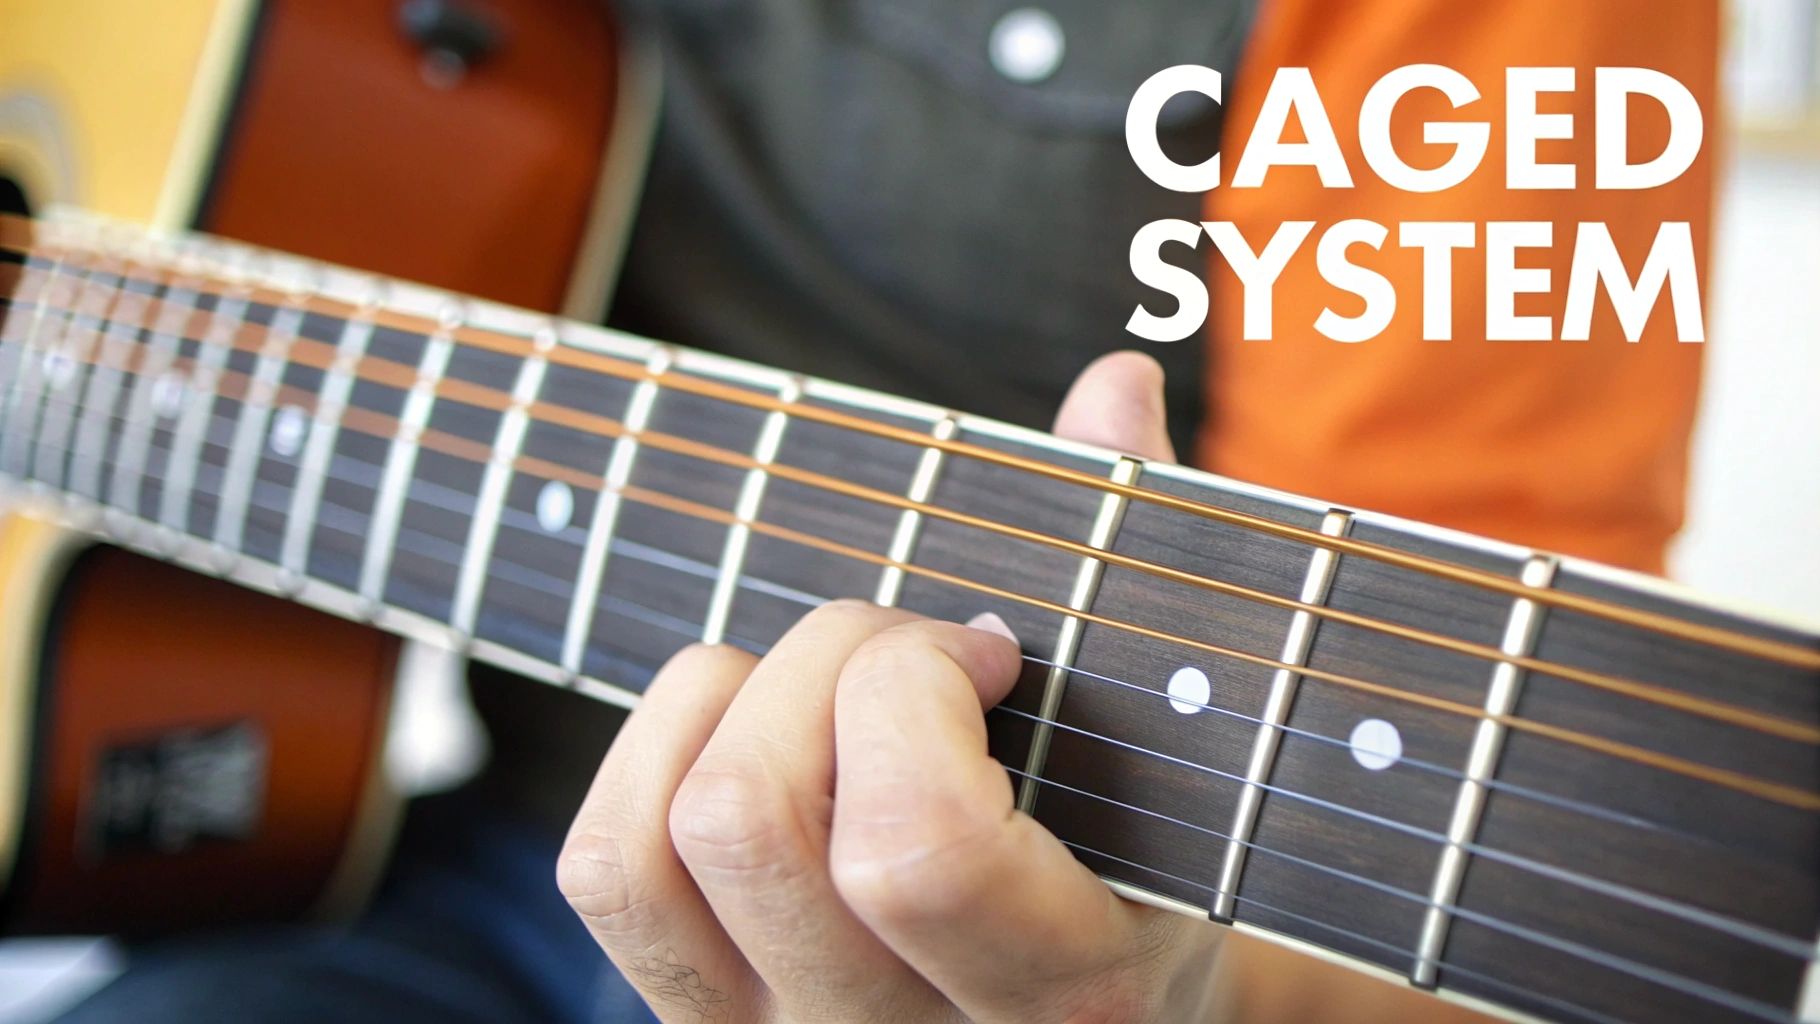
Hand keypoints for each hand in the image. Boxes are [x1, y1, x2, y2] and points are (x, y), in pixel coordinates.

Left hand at [558, 352, 1223, 1021]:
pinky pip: (609, 869)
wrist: (1098, 1019)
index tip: (990, 650)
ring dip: (730, 701)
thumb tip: (1113, 385)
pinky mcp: (702, 1019)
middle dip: (829, 660)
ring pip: (650, 845)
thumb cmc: (1147, 863)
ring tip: (830, 692)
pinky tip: (757, 726)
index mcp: (1059, 987)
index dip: (915, 692)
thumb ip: (1135, 563)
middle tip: (922, 653)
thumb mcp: (1182, 757)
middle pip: (750, 817)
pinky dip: (655, 749)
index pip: (911, 850)